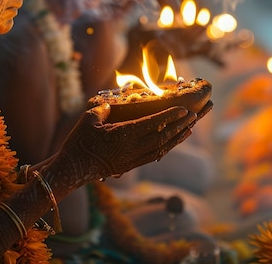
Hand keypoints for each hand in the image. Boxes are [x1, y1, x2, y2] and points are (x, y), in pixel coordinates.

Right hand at [60, 102, 209, 181]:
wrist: (74, 169)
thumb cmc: (79, 142)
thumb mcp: (88, 119)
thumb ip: (104, 109)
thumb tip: (112, 103)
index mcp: (123, 136)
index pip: (152, 124)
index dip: (170, 117)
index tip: (184, 110)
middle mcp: (132, 149)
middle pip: (163, 136)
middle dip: (181, 125)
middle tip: (197, 115)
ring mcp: (133, 159)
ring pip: (162, 148)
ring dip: (178, 136)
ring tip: (192, 126)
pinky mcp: (131, 165)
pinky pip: (155, 155)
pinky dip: (168, 146)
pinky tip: (176, 140)